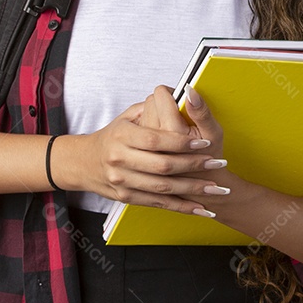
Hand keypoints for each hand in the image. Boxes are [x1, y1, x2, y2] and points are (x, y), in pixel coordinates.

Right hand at [69, 93, 226, 215]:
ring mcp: (121, 180)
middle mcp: (119, 158)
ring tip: (215, 188)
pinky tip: (200, 208)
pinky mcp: (126, 197)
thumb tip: (185, 94)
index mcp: (122, 134)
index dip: (182, 143)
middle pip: (162, 166)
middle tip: (217, 164)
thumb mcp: (127, 116)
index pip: (156, 140)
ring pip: (162, 188)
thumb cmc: (113, 136)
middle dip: (194, 166)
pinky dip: (181, 207)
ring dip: (192, 190)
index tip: (204, 143)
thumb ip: (153, 107)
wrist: (85, 163)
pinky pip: (157, 204)